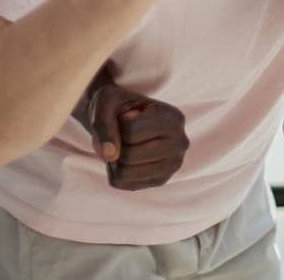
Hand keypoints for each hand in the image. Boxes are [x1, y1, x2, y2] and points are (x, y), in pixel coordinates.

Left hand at [76, 65, 189, 191]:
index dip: (118, 123)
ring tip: (123, 144)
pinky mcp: (160, 180)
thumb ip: (103, 123)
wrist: (126, 119)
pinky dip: (115, 170)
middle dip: (116, 144)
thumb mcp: (106, 101)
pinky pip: (121, 183)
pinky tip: (126, 157)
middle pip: (128, 156)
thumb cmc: (118, 105)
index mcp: (174, 118)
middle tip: (122, 132)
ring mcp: (172, 165)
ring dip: (113, 159)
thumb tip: (109, 155)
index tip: (127, 115)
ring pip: (123, 173)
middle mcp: (180, 143)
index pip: (130, 131)